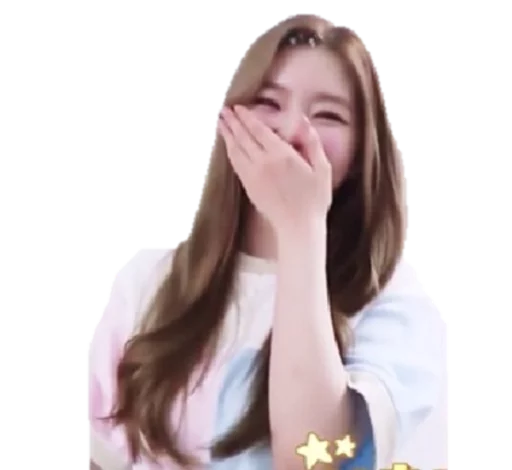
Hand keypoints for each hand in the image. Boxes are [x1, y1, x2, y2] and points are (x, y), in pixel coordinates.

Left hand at [217, 105, 331, 236]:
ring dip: (227, 135)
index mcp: (282, 155)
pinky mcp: (249, 187)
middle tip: (224, 110)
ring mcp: (253, 176)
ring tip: (220, 123)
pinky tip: (228, 146)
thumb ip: (312, 142)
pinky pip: (236, 165)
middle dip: (232, 122)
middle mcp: (263, 163)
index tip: (238, 108)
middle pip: (243, 137)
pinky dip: (229, 152)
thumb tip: (304, 121)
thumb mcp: (322, 168)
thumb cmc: (314, 199)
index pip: (258, 130)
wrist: (298, 227)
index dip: (247, 117)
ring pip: (235, 151)